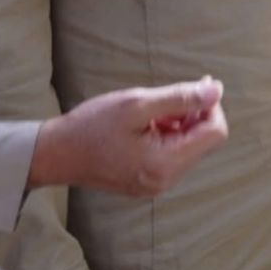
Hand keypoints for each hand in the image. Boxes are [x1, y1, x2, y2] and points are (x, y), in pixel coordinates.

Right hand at [30, 77, 227, 195]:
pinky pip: (172, 154)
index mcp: (165, 164)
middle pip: (205, 140)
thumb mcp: (137, 104)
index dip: (211, 106)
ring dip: (180, 123)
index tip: (197, 85)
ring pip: (189, 146)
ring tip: (149, 112)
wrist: (53, 154)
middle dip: (194, 114)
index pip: (215, 132)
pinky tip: (145, 125)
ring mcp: (156, 184)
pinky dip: (168, 134)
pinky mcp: (147, 181)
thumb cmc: (91, 126)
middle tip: (166, 97)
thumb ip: (181, 97)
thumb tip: (217, 90)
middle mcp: (165, 180)